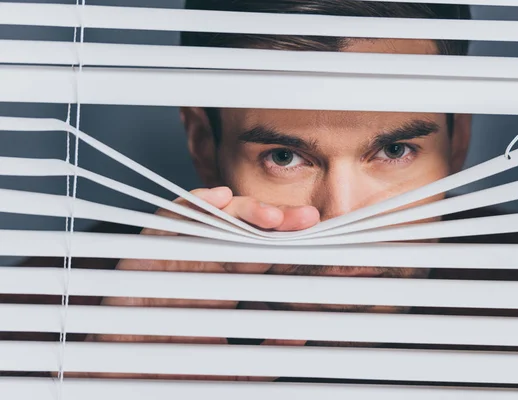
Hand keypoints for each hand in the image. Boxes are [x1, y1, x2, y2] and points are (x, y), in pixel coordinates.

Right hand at [77, 187, 318, 379]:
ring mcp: (179, 250)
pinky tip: (219, 198)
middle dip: (277, 222)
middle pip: (246, 231)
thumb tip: (299, 336)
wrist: (114, 371)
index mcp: (224, 281)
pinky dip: (194, 205)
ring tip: (273, 216)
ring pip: (217, 220)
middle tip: (308, 220)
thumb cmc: (169, 367)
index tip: (321, 244)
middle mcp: (205, 259)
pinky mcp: (149, 247)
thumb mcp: (226, 365)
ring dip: (245, 212)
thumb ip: (260, 354)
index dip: (289, 246)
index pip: (262, 254)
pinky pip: (172, 218)